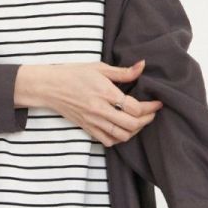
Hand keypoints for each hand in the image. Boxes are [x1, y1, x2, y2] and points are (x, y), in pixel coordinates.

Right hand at [20, 59, 163, 145]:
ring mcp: (93, 122)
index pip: (134, 107)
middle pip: (131, 124)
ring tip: (140, 121)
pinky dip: (119, 138)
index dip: (151, 107)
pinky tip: (123, 129)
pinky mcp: (87, 128)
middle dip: (147, 120)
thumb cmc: (74, 74)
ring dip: (135, 131)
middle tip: (152, 113)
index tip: (158, 103)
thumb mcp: (99, 68)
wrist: (49, 87)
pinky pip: (108, 141)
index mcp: (104, 93)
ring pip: (121, 136)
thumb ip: (123, 71)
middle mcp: (100, 110)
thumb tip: (142, 66)